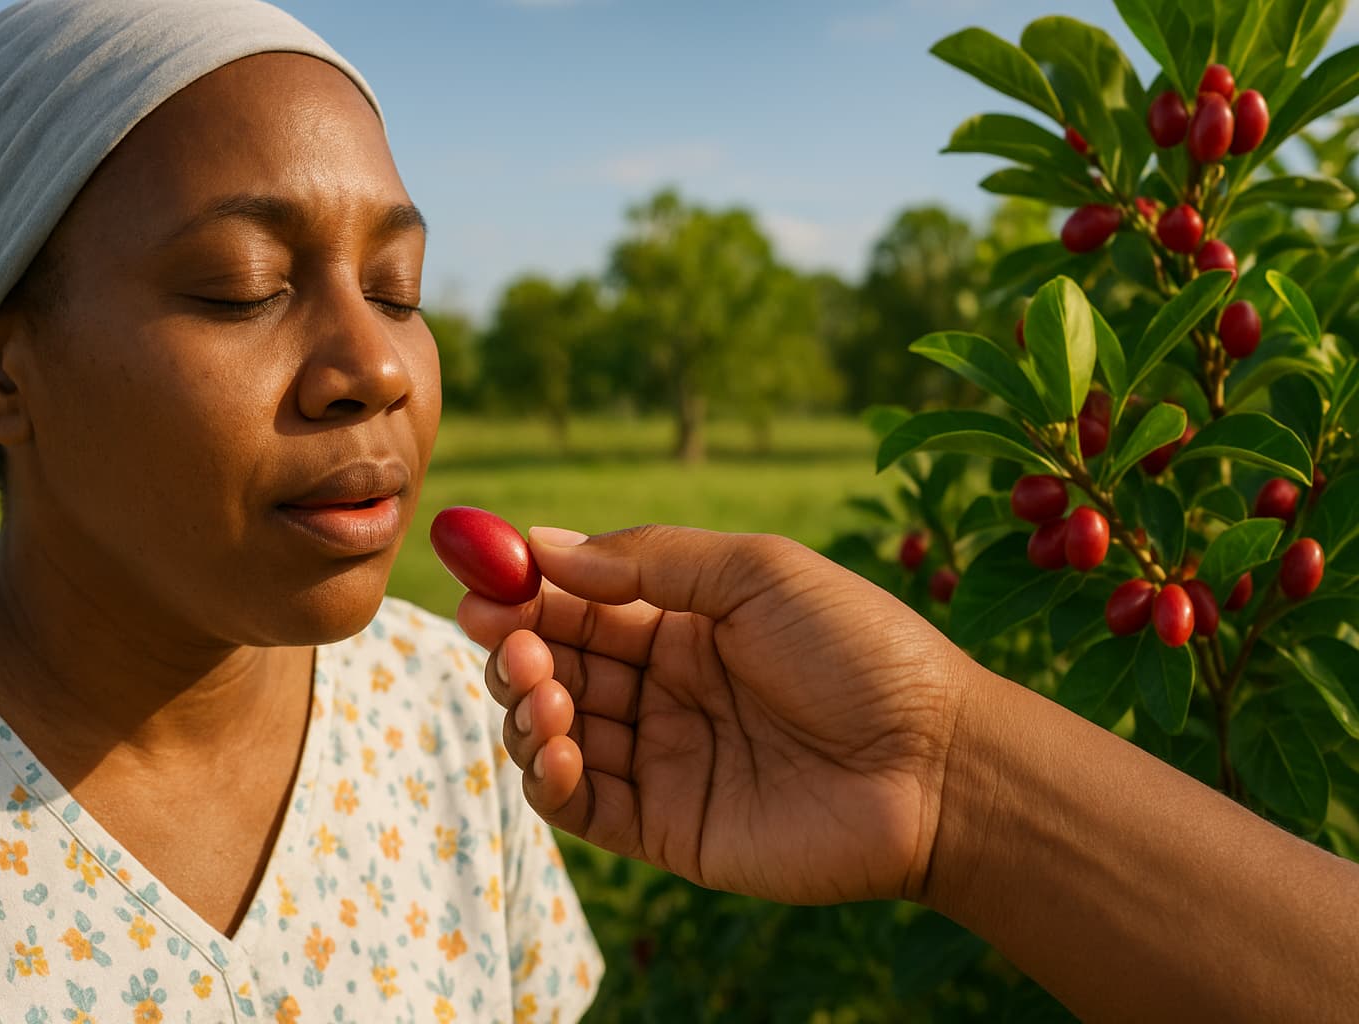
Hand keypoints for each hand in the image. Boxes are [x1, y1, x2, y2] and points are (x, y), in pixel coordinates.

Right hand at [455, 525, 979, 905]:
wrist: (938, 764)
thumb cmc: (860, 650)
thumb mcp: (756, 573)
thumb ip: (649, 560)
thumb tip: (541, 544)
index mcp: (687, 622)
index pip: (582, 600)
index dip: (526, 589)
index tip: (480, 577)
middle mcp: (665, 688)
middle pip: (556, 663)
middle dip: (515, 644)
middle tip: (500, 634)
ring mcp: (663, 758)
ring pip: (554, 730)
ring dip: (527, 704)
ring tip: (544, 688)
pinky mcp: (665, 827)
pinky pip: (581, 804)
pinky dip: (548, 775)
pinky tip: (556, 744)